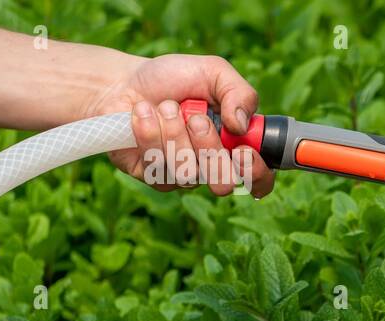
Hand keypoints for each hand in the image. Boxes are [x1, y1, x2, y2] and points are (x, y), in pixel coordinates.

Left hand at [82, 54, 274, 196]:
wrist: (123, 81)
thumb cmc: (174, 78)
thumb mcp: (214, 72)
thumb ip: (240, 93)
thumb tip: (242, 126)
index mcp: (237, 145)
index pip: (260, 178)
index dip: (256, 172)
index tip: (241, 149)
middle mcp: (213, 166)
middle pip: (225, 184)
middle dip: (209, 148)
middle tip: (196, 119)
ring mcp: (183, 175)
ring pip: (189, 173)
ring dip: (174, 132)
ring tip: (164, 107)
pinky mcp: (153, 176)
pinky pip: (158, 169)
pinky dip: (150, 133)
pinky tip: (143, 114)